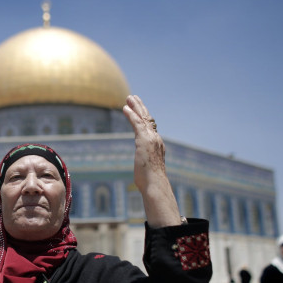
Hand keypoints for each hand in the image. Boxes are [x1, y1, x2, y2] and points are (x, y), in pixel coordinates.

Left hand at [122, 95, 180, 227]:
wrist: (155, 185)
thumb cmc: (151, 182)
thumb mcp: (147, 169)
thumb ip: (145, 164)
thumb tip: (143, 170)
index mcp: (157, 145)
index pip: (150, 127)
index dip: (144, 117)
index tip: (139, 110)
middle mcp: (156, 139)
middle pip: (148, 119)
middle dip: (140, 108)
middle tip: (133, 98)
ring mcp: (151, 139)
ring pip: (143, 118)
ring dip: (136, 107)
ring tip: (129, 98)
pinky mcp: (144, 140)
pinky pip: (137, 123)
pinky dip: (131, 115)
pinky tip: (125, 108)